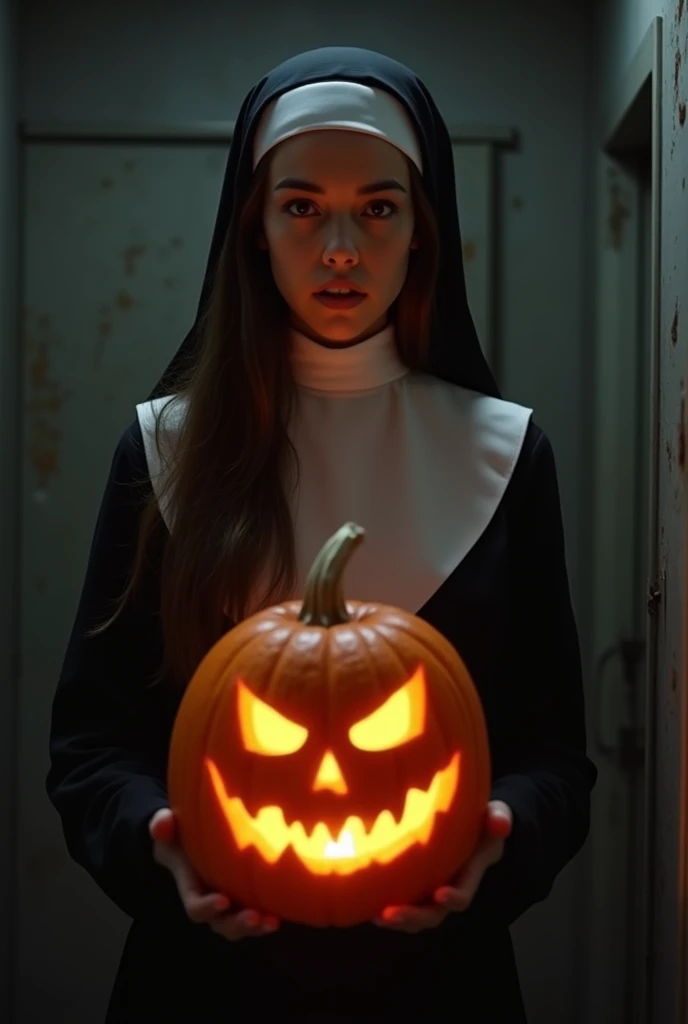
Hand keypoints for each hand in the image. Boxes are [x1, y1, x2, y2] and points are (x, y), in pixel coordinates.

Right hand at [149, 808, 278, 939]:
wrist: (192, 838)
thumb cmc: (178, 832)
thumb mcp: (166, 825)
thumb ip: (162, 824)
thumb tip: (163, 824)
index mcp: (191, 887)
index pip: (196, 907)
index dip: (207, 907)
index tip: (223, 900)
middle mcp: (209, 901)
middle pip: (221, 925)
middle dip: (237, 924)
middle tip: (253, 917)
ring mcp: (228, 903)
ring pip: (239, 926)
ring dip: (256, 927)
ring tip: (272, 921)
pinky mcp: (245, 898)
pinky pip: (256, 915)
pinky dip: (268, 917)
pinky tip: (284, 912)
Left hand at [374, 800, 512, 933]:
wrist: (472, 829)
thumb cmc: (483, 821)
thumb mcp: (495, 816)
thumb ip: (498, 819)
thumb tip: (500, 823)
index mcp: (468, 876)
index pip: (462, 895)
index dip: (454, 897)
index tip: (441, 893)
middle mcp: (449, 890)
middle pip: (434, 914)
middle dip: (414, 917)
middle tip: (391, 914)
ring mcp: (431, 892)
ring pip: (416, 917)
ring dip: (397, 920)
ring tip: (376, 916)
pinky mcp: (416, 888)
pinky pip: (403, 904)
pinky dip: (386, 910)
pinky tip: (367, 905)